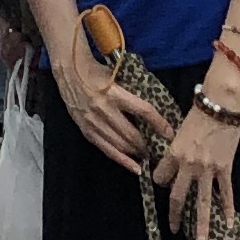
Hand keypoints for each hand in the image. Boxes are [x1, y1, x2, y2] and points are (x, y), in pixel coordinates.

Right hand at [55, 39, 162, 175]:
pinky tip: (135, 168)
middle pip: (132, 134)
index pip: (143, 111)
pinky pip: (107, 150)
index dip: (159, 123)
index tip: (170, 133)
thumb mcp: (117, 77)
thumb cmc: (97, 72)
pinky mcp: (86, 131)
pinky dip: (122, 161)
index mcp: (115, 93)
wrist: (69, 73)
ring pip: (120, 145)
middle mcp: (104, 110)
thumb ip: (131, 93)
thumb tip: (154, 109)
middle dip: (147, 144)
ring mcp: (94, 123)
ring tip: (148, 155)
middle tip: (159, 149)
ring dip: (137, 153)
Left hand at [156, 98, 239, 239]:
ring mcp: (208, 168)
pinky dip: (227, 209)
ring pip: (202, 203)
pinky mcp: (225, 168)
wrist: (221, 103)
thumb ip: (176, 149)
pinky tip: (227, 224)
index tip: (163, 184)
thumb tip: (172, 162)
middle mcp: (189, 164)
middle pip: (177, 196)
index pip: (161, 177)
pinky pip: (225, 193)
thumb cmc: (199, 112)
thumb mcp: (180, 130)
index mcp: (174, 153)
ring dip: (200, 225)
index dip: (160, 181)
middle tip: (172, 230)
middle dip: (174, 216)